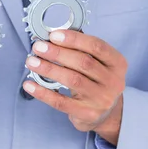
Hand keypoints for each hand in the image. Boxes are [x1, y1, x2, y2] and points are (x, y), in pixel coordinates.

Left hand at [23, 30, 126, 144]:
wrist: (105, 114)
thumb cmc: (96, 81)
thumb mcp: (98, 63)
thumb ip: (82, 48)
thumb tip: (54, 34)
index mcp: (117, 63)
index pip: (97, 47)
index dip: (74, 39)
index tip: (54, 35)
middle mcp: (113, 81)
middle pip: (83, 62)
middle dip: (57, 53)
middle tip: (38, 47)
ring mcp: (101, 99)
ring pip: (72, 80)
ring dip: (49, 69)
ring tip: (32, 62)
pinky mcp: (87, 114)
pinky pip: (61, 102)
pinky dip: (43, 92)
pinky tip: (29, 84)